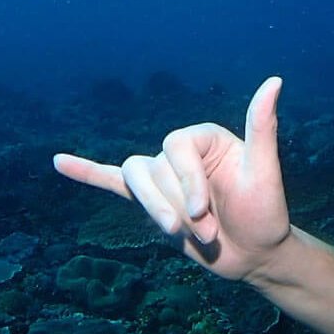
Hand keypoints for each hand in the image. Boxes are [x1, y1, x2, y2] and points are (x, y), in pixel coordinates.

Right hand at [53, 76, 291, 281]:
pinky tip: (59, 162)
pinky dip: (86, 172)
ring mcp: (163, 176)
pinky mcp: (151, 200)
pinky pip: (112, 181)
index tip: (205, 213)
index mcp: (203, 137)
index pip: (175, 147)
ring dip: (153, 209)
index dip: (186, 182)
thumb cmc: (265, 212)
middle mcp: (180, 152)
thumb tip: (274, 80)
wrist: (255, 253)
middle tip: (207, 232)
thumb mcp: (263, 171)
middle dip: (175, 205)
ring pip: (134, 180)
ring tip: (177, 233)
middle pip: (151, 167)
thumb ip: (262, 126)